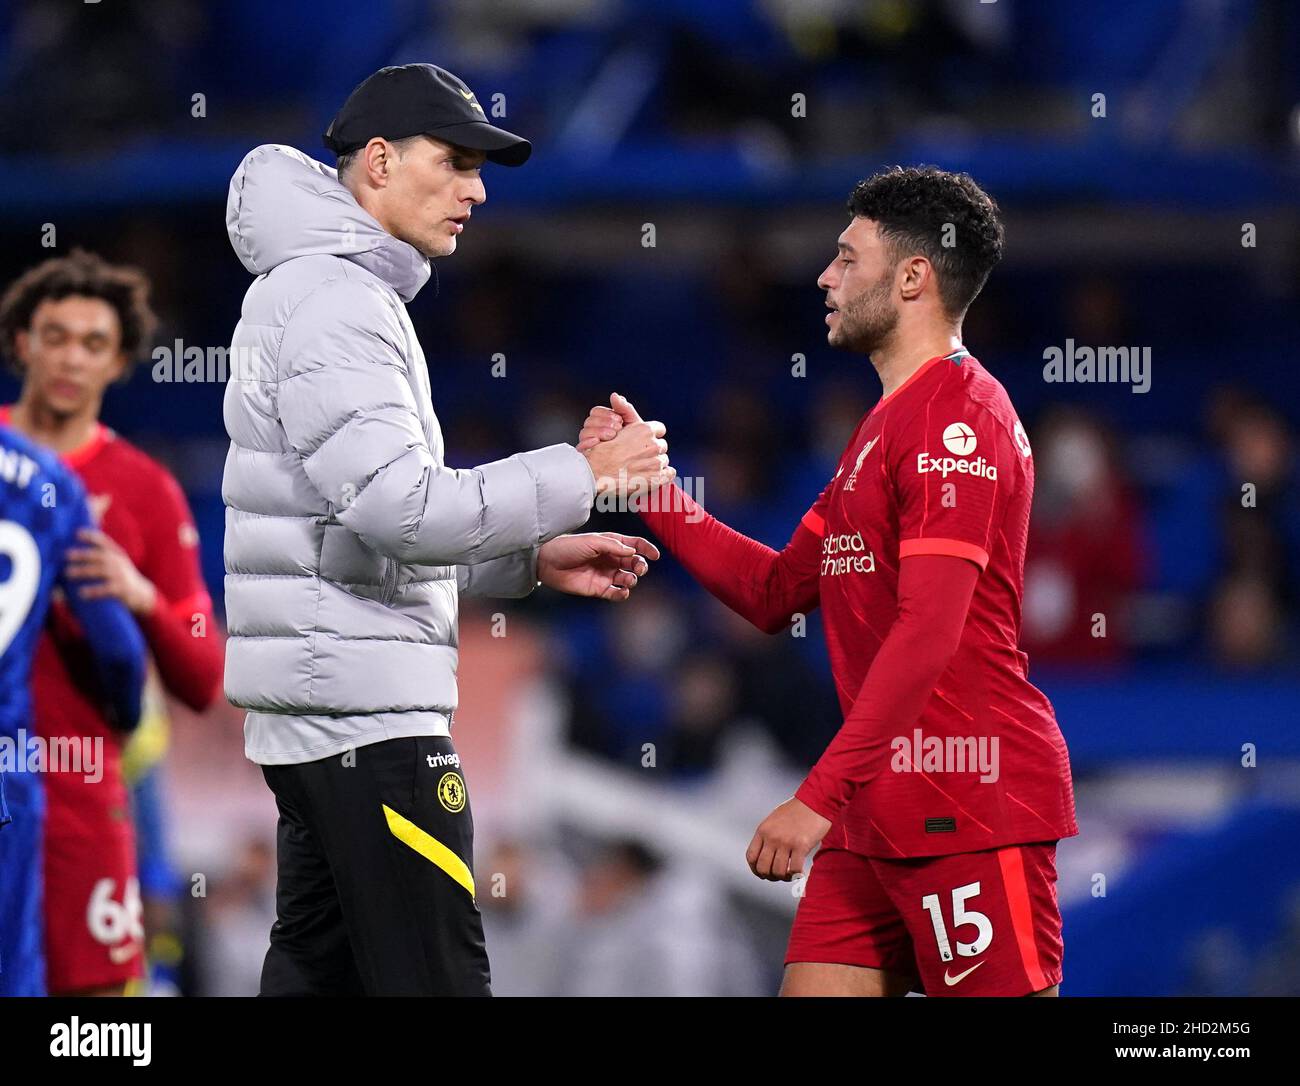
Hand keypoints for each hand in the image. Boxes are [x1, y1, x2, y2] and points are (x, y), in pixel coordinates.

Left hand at [64, 528, 157, 614]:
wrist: (141, 593)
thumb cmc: (121, 577)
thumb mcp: (117, 562)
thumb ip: (102, 556)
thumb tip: (78, 549)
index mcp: (117, 554)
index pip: (104, 542)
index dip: (92, 537)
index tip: (77, 533)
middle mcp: (119, 562)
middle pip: (100, 555)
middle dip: (82, 554)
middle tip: (66, 555)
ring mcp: (121, 575)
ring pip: (100, 571)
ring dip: (83, 571)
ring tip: (67, 573)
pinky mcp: (122, 589)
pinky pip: (106, 589)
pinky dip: (93, 591)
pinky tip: (81, 593)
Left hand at [537, 532, 659, 601]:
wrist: (547, 562)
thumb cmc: (568, 547)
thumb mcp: (592, 541)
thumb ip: (614, 546)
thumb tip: (633, 552)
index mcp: (611, 544)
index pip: (635, 545)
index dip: (647, 549)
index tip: (655, 555)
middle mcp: (611, 559)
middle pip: (635, 563)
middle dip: (641, 566)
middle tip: (639, 568)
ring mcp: (605, 574)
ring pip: (628, 579)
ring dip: (632, 580)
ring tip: (627, 579)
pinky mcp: (598, 588)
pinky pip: (616, 593)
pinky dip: (622, 594)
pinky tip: (621, 591)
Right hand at [580, 393, 673, 496]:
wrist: (597, 474)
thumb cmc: (602, 451)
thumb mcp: (611, 425)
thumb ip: (620, 411)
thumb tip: (615, 395)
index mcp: (645, 430)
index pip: (659, 429)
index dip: (651, 435)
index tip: (644, 440)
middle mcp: (653, 445)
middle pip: (661, 445)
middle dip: (653, 450)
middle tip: (640, 455)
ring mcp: (656, 463)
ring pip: (664, 460)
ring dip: (655, 463)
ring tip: (641, 467)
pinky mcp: (657, 478)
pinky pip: (670, 474)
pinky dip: (664, 475)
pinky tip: (654, 475)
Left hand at [745, 797, 831, 881]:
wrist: (815, 801)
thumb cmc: (797, 809)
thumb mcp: (774, 819)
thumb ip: (768, 835)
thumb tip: (767, 854)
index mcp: (763, 830)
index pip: (751, 857)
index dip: (755, 869)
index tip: (762, 873)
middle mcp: (772, 837)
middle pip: (763, 868)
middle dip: (770, 876)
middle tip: (778, 876)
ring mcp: (786, 842)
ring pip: (778, 871)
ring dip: (784, 877)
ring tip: (790, 875)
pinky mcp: (801, 845)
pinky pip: (794, 869)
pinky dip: (797, 875)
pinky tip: (800, 872)